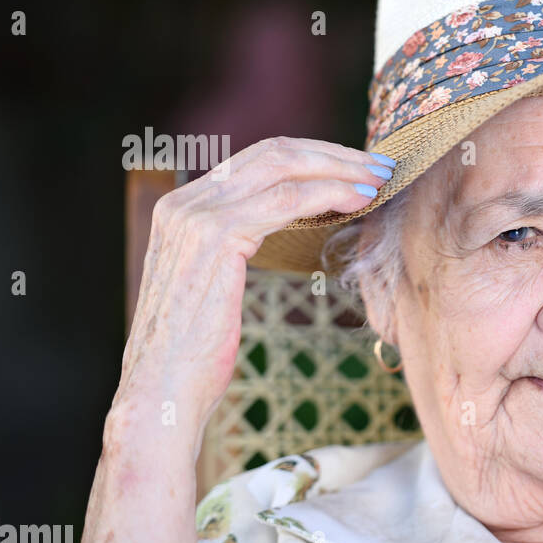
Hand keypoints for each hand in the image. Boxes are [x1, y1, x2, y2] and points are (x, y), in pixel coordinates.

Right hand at [115, 137, 393, 434]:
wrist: (162, 390)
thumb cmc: (194, 352)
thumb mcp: (214, 284)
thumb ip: (237, 245)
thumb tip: (282, 228)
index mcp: (182, 206)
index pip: (257, 159)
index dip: (313, 157)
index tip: (356, 168)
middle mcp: (184, 202)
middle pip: (272, 153)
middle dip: (334, 155)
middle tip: (380, 166)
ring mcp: (196, 216)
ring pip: (282, 169)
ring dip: (340, 170)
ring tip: (379, 181)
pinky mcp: (215, 238)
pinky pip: (285, 201)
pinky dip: (328, 194)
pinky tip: (358, 202)